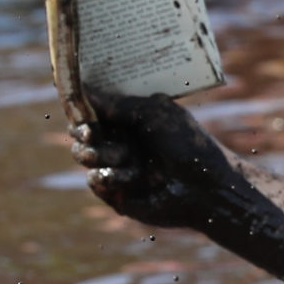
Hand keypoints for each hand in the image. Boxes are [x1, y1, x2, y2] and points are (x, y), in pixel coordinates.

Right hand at [67, 89, 233, 228]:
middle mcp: (120, 140)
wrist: (205, 188)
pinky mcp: (116, 193)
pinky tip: (130, 177)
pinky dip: (109, 176)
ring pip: (84, 154)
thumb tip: (85, 91)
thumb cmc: (187, 145)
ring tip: (127, 157)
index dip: (81, 106)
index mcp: (130, 118)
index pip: (93, 108)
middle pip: (80, 131)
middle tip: (92, 133)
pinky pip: (94, 180)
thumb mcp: (155, 113)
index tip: (77, 105)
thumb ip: (119, 103)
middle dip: (83, 130)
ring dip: (102, 153)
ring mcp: (116, 166)